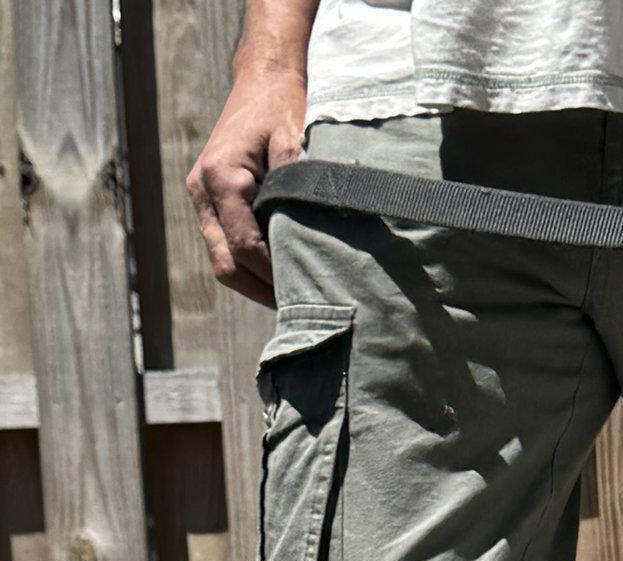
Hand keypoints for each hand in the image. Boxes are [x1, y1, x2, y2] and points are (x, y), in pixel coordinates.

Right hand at [186, 67, 305, 303]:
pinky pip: (226, 248)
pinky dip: (251, 267)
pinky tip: (282, 275)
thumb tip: (310, 235)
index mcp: (220, 176)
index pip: (244, 245)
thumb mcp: (295, 138)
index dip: (274, 275)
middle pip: (226, 265)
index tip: (306, 292)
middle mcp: (202, 192)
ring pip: (223, 263)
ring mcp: (201, 200)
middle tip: (302, 307)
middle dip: (262, 290)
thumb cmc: (282, 107)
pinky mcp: (210, 204)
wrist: (262, 81)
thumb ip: (298, 183)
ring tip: (294, 296)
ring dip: (256, 284)